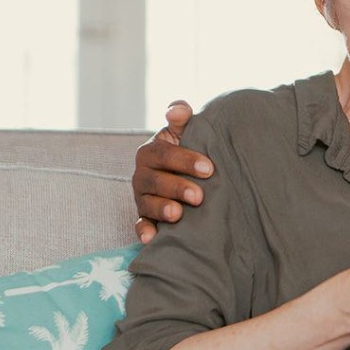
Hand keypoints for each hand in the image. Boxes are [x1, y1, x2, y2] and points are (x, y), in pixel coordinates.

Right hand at [133, 100, 211, 242]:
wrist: (188, 174)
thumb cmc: (188, 150)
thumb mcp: (185, 132)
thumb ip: (182, 117)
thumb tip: (177, 110)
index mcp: (151, 152)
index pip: (163, 154)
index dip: (184, 160)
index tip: (209, 168)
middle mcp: (143, 175)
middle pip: (155, 181)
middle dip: (177, 188)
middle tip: (199, 196)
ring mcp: (143, 197)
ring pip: (147, 204)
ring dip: (162, 209)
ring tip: (178, 214)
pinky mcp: (145, 217)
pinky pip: (140, 225)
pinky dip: (144, 231)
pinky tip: (152, 238)